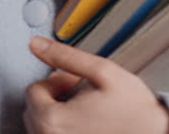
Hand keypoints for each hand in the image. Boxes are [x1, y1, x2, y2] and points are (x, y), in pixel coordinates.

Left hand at [24, 37, 168, 133]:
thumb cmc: (135, 111)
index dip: (56, 80)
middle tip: (79, 93)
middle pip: (33, 110)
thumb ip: (65, 56)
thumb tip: (37, 44)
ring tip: (83, 110)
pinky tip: (83, 125)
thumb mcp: (102, 72)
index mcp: (53, 119)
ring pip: (41, 126)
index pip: (34, 91)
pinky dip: (61, 129)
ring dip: (55, 113)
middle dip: (53, 96)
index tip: (75, 81)